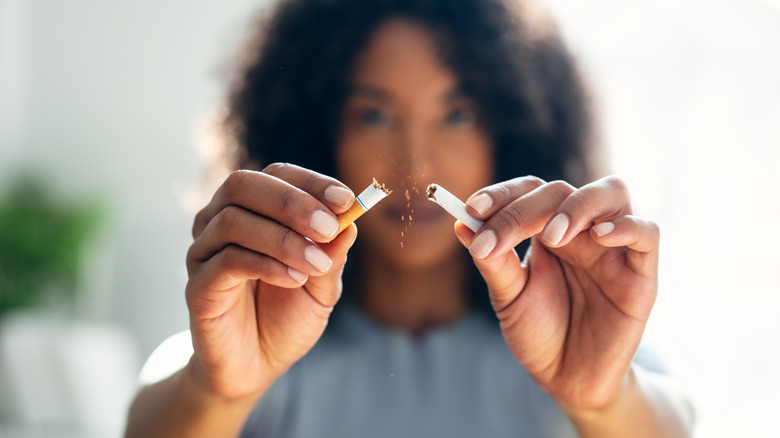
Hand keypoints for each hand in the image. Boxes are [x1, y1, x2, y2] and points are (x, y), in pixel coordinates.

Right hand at [185, 164, 356, 399]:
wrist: (256, 367)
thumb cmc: (286, 318)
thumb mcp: (322, 287)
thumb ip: (332, 256)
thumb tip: (350, 222)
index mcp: (254, 211)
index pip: (277, 175)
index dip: (311, 183)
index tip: (346, 200)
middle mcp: (220, 221)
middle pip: (243, 184)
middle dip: (292, 202)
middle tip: (329, 227)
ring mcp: (204, 251)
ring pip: (233, 220)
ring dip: (283, 239)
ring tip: (317, 265)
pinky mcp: (197, 285)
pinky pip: (227, 260)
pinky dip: (266, 265)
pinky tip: (294, 280)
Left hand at [455, 176, 658, 409]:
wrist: (567, 379)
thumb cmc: (539, 332)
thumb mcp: (509, 297)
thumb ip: (492, 262)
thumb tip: (462, 224)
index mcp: (546, 229)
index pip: (528, 191)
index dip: (502, 194)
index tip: (472, 209)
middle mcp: (581, 229)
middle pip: (560, 191)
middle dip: (524, 209)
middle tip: (498, 238)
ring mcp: (613, 247)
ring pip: (612, 192)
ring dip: (578, 205)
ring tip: (553, 235)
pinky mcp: (641, 273)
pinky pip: (647, 233)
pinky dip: (626, 226)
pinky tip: (598, 237)